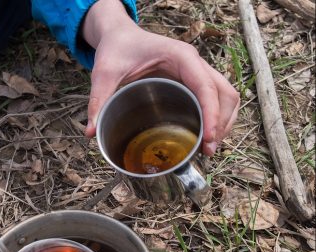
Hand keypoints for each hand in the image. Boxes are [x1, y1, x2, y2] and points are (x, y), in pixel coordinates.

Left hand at [82, 0, 239, 154]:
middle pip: (225, 93)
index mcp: (180, 57)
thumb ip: (98, 100)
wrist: (119, 35)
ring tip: (208, 148)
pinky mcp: (192, 80)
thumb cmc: (116, 49)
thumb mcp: (104, 73)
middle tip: (207, 151)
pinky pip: (214, 98)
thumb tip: (90, 133)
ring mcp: (196, 71)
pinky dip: (215, 117)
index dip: (212, 114)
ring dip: (223, 122)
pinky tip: (204, 136)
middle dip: (222, 123)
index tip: (209, 139)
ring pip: (226, 95)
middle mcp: (194, 63)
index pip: (206, 87)